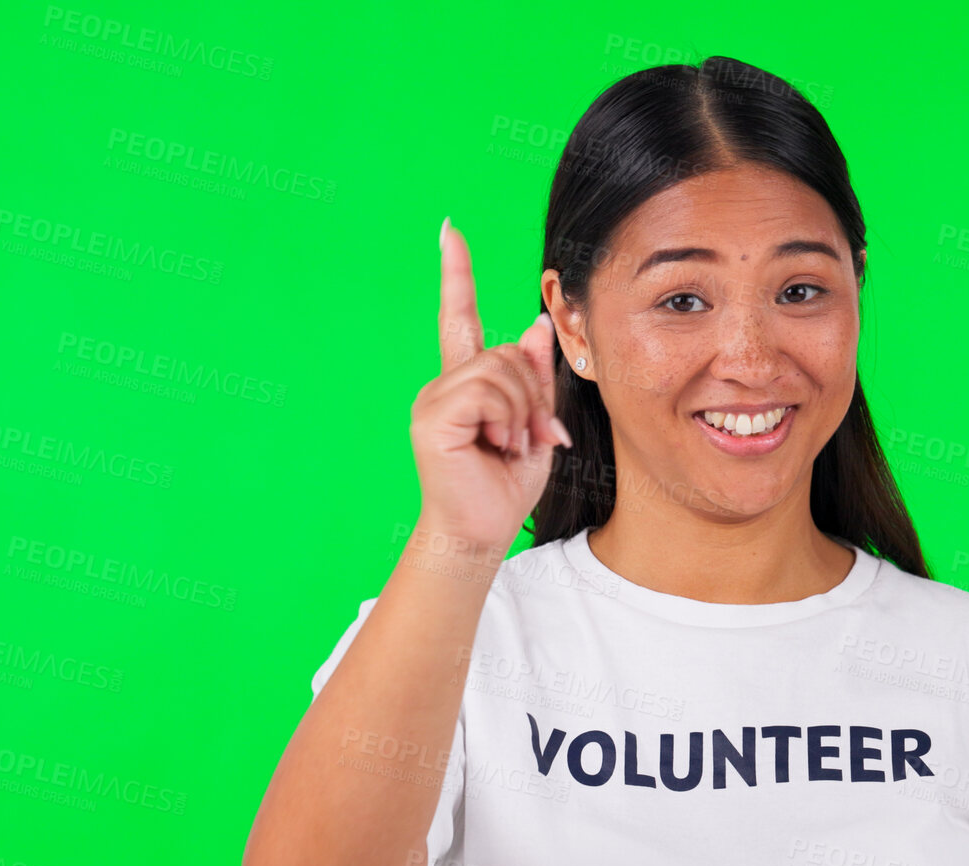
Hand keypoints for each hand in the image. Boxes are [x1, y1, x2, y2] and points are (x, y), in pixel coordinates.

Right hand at [410, 218, 572, 553]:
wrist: (479, 533)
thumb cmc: (503, 487)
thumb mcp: (534, 423)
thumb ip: (534, 378)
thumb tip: (536, 323)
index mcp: (466, 383)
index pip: (460, 316)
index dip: (457, 273)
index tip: (450, 229)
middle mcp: (444, 384)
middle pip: (506, 351)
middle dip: (532, 395)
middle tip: (526, 438)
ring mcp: (434, 398)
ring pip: (500, 370)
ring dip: (522, 411)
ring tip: (509, 445)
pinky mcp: (432, 416)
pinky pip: (485, 391)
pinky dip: (505, 418)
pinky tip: (495, 445)